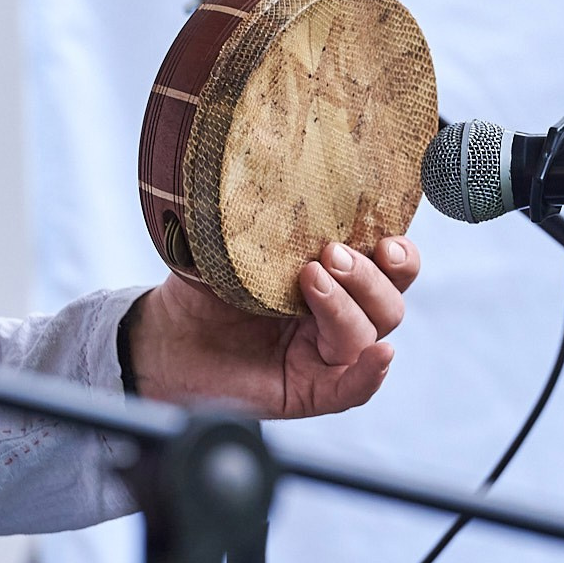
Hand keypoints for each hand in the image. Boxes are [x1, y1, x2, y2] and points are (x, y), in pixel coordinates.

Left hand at [124, 236, 419, 417]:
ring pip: (369, 335)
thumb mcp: (234, 242)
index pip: (389, 266)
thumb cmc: (201, 287)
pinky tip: (378, 356)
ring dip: (348, 306)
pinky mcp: (309, 391)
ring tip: (310, 280)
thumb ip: (264, 216)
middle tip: (329, 254)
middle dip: (367, 275)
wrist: (163, 338)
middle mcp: (337, 315)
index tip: (385, 237)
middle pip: (388, 301)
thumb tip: (274, 171)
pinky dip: (369, 374)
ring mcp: (324, 354)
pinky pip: (352, 389)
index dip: (399, 253)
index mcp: (333, 276)